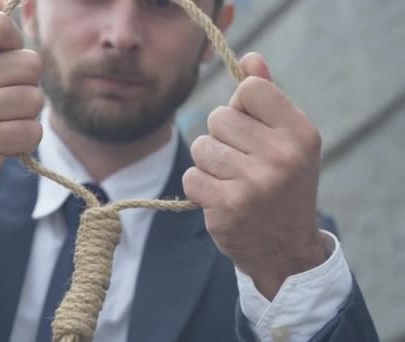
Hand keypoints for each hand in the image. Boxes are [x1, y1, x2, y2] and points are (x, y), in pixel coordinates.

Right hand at [0, 0, 43, 209]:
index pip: (1, 25)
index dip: (14, 46)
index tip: (2, 68)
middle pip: (30, 64)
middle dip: (25, 87)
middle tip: (1, 105)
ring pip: (34, 99)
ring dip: (25, 117)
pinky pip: (32, 131)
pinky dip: (24, 140)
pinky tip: (2, 144)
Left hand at [183, 52, 326, 298]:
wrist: (286, 248)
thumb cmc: (283, 183)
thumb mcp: (287, 140)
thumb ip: (267, 99)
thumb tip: (250, 57)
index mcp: (300, 132)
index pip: (250, 89)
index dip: (241, 106)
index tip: (251, 129)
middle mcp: (282, 155)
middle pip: (218, 117)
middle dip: (222, 137)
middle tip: (242, 162)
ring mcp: (255, 182)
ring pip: (201, 147)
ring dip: (209, 164)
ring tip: (232, 181)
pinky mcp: (228, 206)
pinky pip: (191, 177)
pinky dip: (199, 187)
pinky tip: (221, 199)